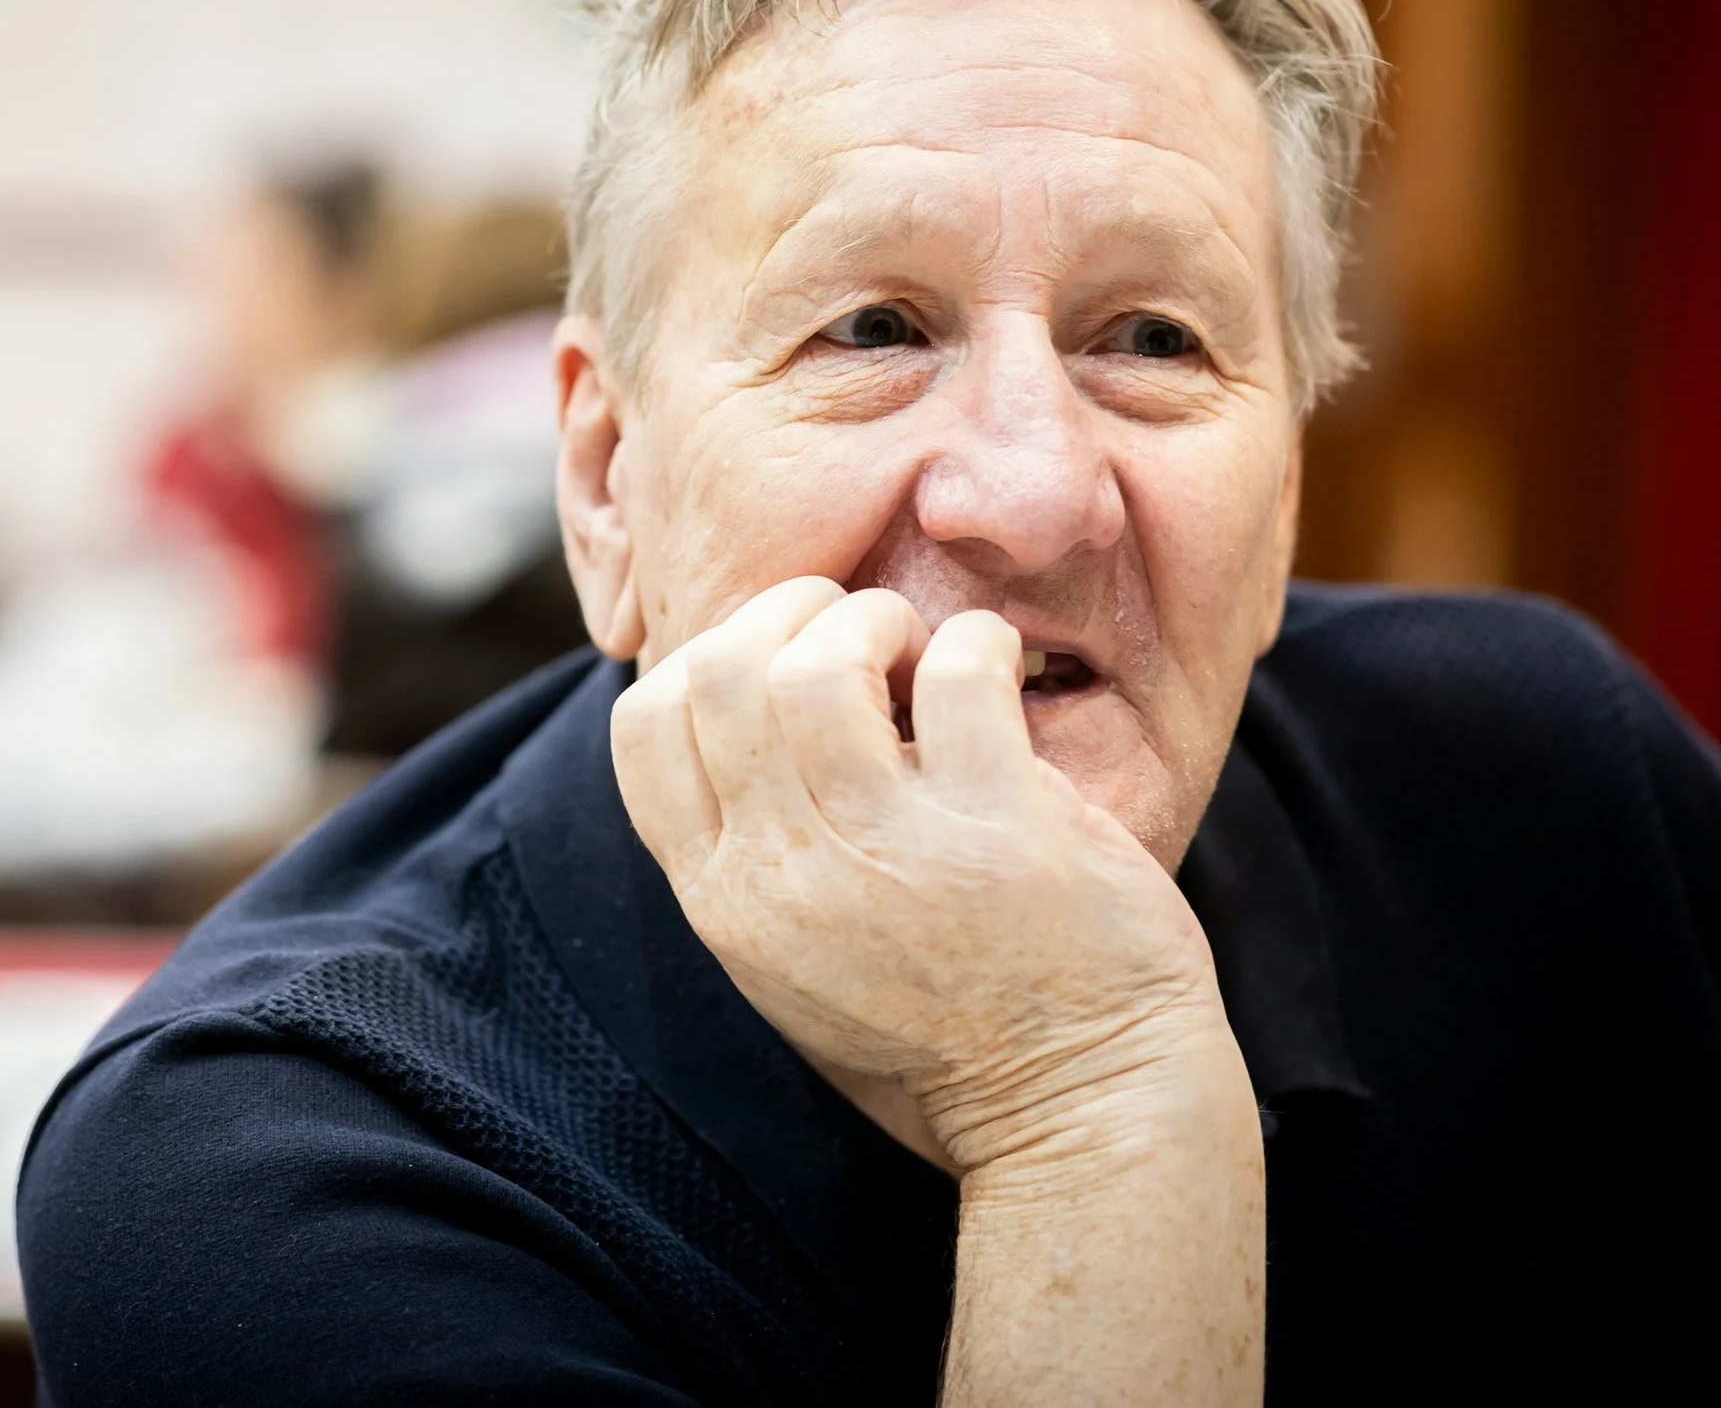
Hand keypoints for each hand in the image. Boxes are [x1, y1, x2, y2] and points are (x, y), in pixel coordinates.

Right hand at [612, 576, 1234, 1172]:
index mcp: (724, 899)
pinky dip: (976, 643)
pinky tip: (995, 670)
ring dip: (872, 620)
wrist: (1077, 1105)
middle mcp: (785, 875)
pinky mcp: (996, 828)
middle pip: (721, 673)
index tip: (776, 659)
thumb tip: (727, 695)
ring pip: (817, 666)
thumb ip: (745, 846)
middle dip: (787, 614)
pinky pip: (958, 671)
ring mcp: (888, 853)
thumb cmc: (936, 1015)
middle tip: (855, 633)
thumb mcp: (788, 953)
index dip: (706, 655)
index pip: (643, 727)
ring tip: (916, 647)